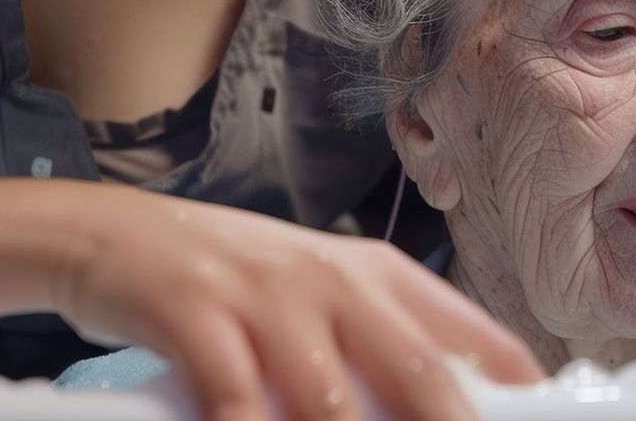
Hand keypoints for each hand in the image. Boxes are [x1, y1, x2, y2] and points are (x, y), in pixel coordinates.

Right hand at [54, 188, 543, 420]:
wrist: (116, 233)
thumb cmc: (233, 281)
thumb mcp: (320, 297)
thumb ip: (384, 346)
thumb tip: (459, 405)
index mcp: (379, 275)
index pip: (478, 340)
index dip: (519, 397)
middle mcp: (334, 278)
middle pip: (421, 374)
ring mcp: (266, 294)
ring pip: (331, 400)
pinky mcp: (197, 312)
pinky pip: (238, 399)